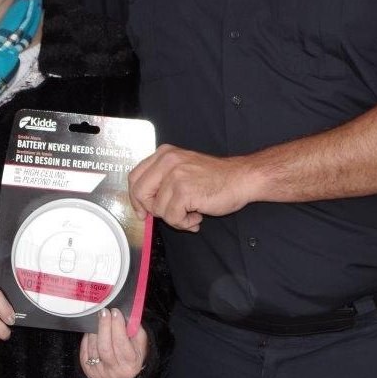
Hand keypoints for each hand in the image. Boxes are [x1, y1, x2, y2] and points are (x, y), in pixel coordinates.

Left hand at [79, 309, 147, 377]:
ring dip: (95, 331)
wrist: (124, 371)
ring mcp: (101, 373)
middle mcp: (116, 371)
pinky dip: (87, 339)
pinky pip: (85, 352)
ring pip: (93, 348)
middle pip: (105, 347)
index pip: (121, 343)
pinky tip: (92, 330)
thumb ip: (134, 328)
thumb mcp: (140, 341)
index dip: (117, 326)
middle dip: (104, 326)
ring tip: (98, 319)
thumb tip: (125, 314)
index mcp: (131, 364)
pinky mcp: (90, 372)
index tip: (115, 312)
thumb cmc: (133, 352)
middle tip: (104, 312)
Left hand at [128, 144, 249, 230]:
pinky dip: (184, 223)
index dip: (136, 198)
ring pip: (158, 209)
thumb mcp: (183, 168)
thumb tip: (144, 204)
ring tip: (192, 212)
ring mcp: (175, 175)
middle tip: (171, 214)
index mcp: (164, 154)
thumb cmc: (215, 177)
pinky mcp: (183, 190)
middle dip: (153, 210)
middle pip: (139, 192)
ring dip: (175, 218)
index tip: (142, 211)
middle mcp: (167, 161)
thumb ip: (162, 180)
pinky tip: (197, 215)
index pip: (135, 177)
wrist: (241, 178)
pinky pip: (172, 217)